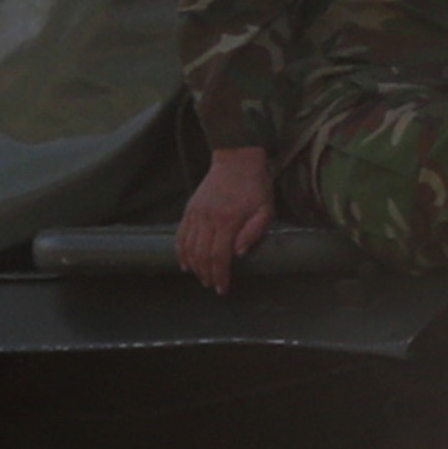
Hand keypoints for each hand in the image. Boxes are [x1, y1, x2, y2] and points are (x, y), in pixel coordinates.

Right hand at [177, 145, 274, 292]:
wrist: (236, 160)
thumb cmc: (256, 186)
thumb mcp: (266, 209)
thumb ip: (254, 232)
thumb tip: (239, 254)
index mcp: (228, 220)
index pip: (219, 256)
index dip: (220, 276)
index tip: (222, 289)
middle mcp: (208, 218)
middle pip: (202, 255)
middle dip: (207, 274)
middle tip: (213, 286)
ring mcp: (196, 213)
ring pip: (188, 247)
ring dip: (193, 266)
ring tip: (201, 277)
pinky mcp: (190, 208)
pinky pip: (180, 234)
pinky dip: (181, 251)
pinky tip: (185, 263)